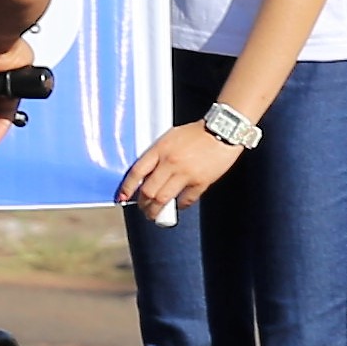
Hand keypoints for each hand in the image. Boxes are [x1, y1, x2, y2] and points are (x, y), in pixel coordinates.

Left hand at [116, 118, 242, 214]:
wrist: (223, 130)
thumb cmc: (196, 133)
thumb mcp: (169, 137)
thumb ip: (157, 154)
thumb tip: (146, 174)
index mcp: (160, 149)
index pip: (136, 172)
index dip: (127, 187)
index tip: (122, 197)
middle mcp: (170, 163)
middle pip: (148, 191)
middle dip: (142, 204)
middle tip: (142, 209)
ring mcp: (186, 173)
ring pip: (163, 199)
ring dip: (156, 210)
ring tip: (154, 215)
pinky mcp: (202, 181)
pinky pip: (186, 200)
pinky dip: (180, 205)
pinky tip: (178, 206)